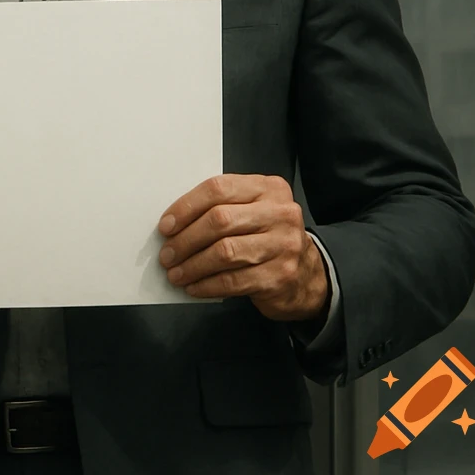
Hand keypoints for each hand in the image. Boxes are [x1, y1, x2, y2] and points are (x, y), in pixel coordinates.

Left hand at [157, 174, 328, 322]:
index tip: (166, 226)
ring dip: (192, 265)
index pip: (218, 188)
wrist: (308, 275)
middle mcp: (280, 213)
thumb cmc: (267, 237)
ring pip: (224, 252)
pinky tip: (194, 286)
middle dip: (186, 239)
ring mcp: (283, 245)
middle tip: (167, 254)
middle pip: (220, 220)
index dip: (186, 207)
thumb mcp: (252, 210)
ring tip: (175, 273)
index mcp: (268, 188)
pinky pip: (233, 281)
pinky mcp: (280, 276)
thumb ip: (221, 207)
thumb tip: (173, 224)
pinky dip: (207, 285)